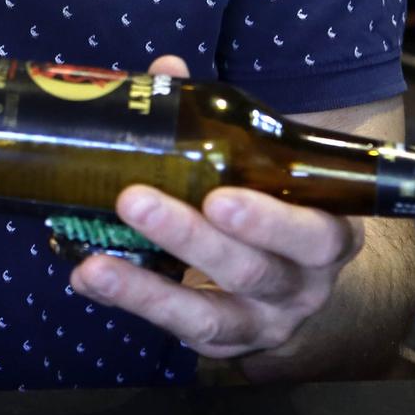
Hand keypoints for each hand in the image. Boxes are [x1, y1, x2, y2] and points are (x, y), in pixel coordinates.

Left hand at [65, 56, 363, 366]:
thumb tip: (166, 70)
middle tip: (135, 201)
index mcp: (325, 234)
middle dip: (190, 238)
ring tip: (95, 264)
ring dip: (147, 288)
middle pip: (252, 270)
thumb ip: (217, 121)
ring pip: (211, 315)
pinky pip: (177, 329)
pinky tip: (88, 277)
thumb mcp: (262, 166)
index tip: (221, 198)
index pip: (314, 234)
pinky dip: (130, 301)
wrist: (296, 273)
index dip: (270, 221)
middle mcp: (301, 286)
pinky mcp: (222, 344)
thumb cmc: (273, 200)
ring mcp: (263, 322)